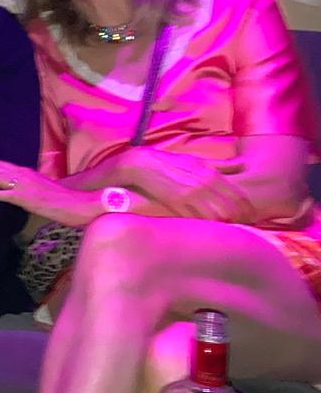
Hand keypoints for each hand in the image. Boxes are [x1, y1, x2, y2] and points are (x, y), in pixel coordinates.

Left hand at [0, 161, 97, 228]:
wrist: (73, 203)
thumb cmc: (58, 197)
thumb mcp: (39, 184)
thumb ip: (26, 181)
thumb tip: (13, 184)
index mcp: (26, 171)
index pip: (2, 164)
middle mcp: (23, 175)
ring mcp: (23, 186)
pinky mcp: (25, 198)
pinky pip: (4, 194)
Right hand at [115, 146, 253, 222]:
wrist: (141, 164)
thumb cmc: (170, 163)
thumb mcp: (197, 160)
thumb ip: (221, 165)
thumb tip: (243, 165)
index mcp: (211, 173)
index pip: (240, 196)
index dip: (248, 210)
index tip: (251, 219)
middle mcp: (204, 183)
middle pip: (232, 209)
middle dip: (240, 221)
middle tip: (242, 230)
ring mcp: (190, 194)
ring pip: (217, 216)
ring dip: (224, 226)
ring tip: (227, 232)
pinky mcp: (177, 203)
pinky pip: (198, 219)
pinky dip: (206, 227)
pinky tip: (209, 231)